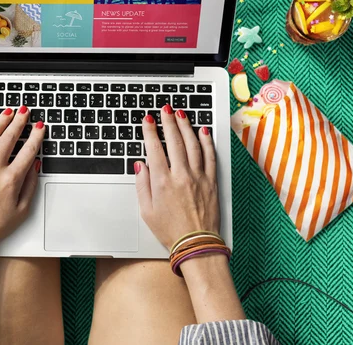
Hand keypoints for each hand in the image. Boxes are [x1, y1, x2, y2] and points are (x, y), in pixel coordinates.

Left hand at [0, 106, 44, 256]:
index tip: (40, 127)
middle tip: (24, 111)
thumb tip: (35, 165)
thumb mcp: (22, 210)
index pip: (28, 150)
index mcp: (11, 180)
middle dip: (19, 121)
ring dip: (1, 122)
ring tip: (8, 112)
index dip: (36, 136)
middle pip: (9, 138)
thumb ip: (30, 185)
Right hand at [135, 105, 219, 248]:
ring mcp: (198, 177)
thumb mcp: (146, 210)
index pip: (155, 148)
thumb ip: (142, 185)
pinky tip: (203, 131)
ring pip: (193, 144)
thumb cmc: (170, 230)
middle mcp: (181, 175)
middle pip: (175, 141)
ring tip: (181, 114)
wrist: (196, 244)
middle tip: (166, 109)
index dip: (150, 131)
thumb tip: (141, 165)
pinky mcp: (211, 181)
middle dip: (168, 121)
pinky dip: (206, 141)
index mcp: (162, 182)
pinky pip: (209, 156)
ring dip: (186, 126)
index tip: (148, 120)